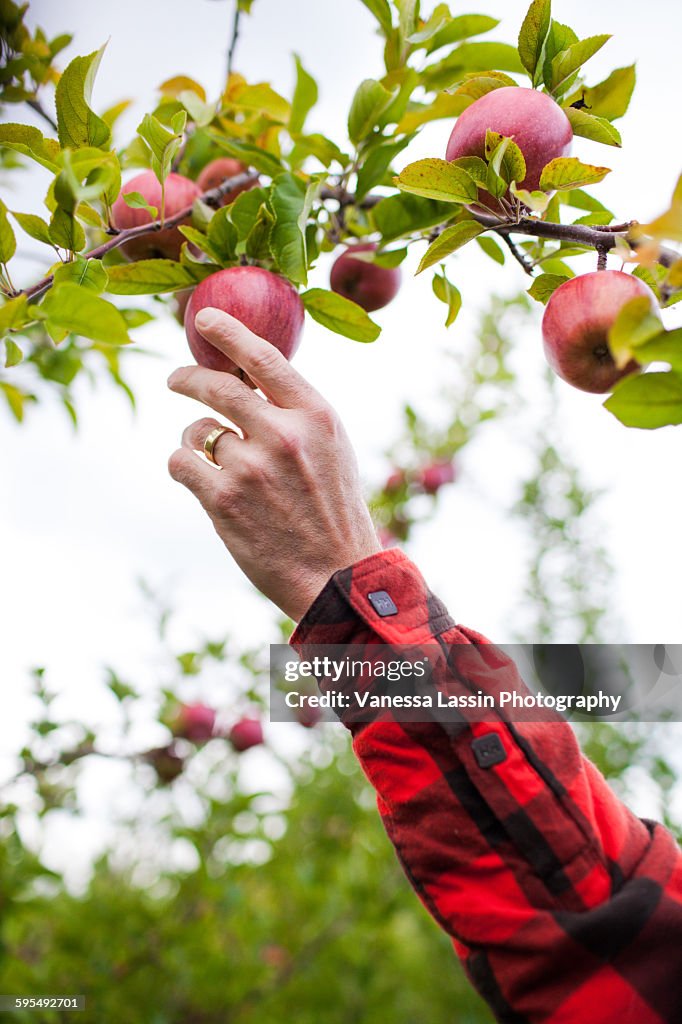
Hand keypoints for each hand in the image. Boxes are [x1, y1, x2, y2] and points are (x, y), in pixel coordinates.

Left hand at [167, 308, 381, 621]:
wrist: (335, 575)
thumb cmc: (333, 511)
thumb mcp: (331, 448)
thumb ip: (294, 412)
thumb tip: (245, 378)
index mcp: (316, 416)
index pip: (265, 358)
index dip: (230, 333)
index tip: (206, 319)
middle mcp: (283, 435)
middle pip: (216, 385)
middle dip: (187, 377)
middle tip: (175, 379)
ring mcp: (251, 468)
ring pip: (196, 431)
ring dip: (196, 440)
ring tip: (214, 462)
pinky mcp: (222, 500)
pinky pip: (181, 463)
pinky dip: (183, 466)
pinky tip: (198, 478)